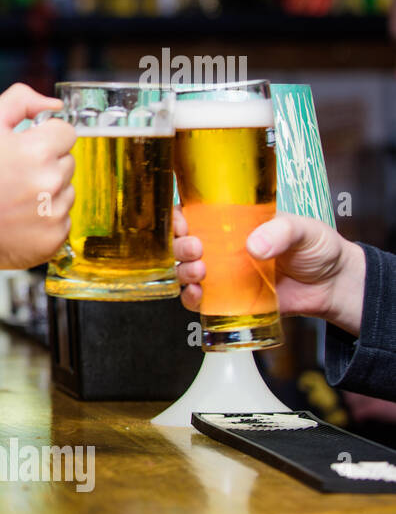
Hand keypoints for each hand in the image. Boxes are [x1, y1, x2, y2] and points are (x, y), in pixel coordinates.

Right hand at [0, 83, 73, 269]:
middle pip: (68, 162)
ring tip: (18, 198)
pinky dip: (47, 218)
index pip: (67, 132)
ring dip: (49, 192)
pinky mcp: (54, 237)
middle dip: (48, 165)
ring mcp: (54, 212)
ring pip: (67, 191)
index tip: (26, 150)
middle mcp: (51, 181)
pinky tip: (22, 218)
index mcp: (38, 150)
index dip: (45, 138)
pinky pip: (63, 219)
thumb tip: (54, 105)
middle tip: (17, 176)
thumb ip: (20, 100)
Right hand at [175, 212, 365, 337]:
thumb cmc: (319, 249)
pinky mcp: (228, 299)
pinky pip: (199, 300)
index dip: (179, 217)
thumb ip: (282, 232)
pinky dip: (191, 298)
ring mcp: (223, 274)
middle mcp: (222, 247)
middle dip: (179, 246)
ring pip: (184, 270)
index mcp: (234, 222)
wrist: (333, 287)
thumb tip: (253, 246)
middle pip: (182, 243)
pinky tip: (198, 294)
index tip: (182, 222)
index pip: (195, 214)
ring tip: (199, 272)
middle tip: (195, 249)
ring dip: (183, 271)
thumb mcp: (305, 230)